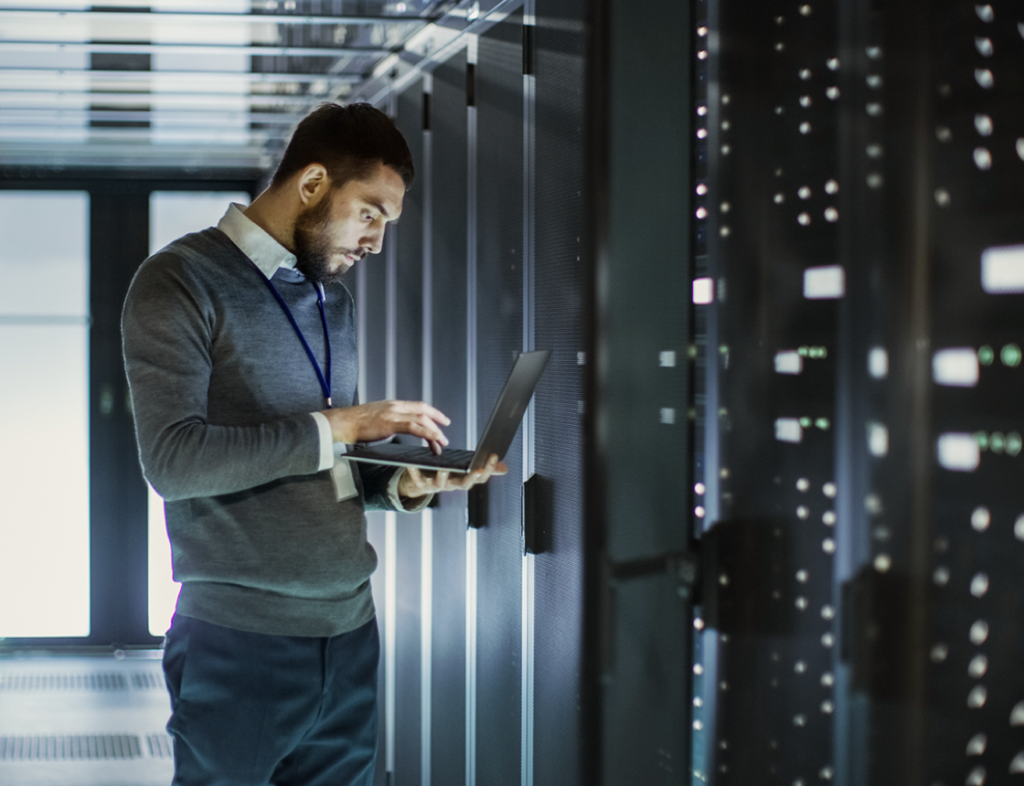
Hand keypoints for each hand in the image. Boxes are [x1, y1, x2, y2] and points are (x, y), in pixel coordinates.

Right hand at [322, 400, 450, 450]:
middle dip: (438, 422)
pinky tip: (433, 440)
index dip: (432, 412)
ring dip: (434, 432)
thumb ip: (389, 421)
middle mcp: (395, 406)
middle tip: (445, 435)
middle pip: (423, 411)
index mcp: (393, 405)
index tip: (441, 419)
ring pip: (421, 419)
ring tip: (441, 443)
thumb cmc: (355, 423)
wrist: (343, 422)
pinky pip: (414, 428)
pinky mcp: (390, 423)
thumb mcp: (377, 418)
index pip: (418, 406)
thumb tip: (396, 428)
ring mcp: (393, 414)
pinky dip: (427, 433)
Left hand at [397, 454, 507, 499]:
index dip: (488, 469)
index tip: (493, 456)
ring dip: (443, 476)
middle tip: (477, 468)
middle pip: (464, 484)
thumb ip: (483, 469)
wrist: (419, 484)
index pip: (480, 477)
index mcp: (463, 480)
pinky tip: (412, 464)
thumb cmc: (445, 473)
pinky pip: (418, 479)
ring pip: (441, 483)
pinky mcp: (420, 484)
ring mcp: (435, 486)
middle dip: (471, 477)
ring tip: (444, 468)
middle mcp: (451, 485)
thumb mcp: (464, 471)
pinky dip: (414, 472)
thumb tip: (505, 468)